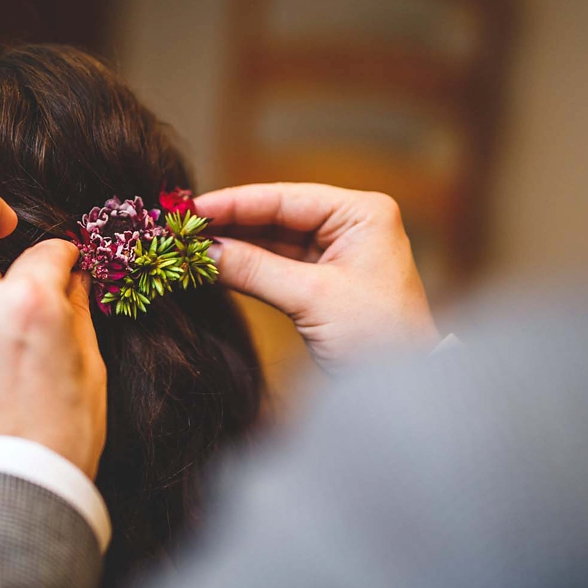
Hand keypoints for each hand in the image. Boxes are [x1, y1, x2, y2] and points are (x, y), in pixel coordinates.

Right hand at [196, 183, 439, 369]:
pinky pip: (276, 267)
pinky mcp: (324, 283)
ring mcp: (337, 254)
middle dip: (228, 224)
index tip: (189, 210)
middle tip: (179, 229)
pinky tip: (212, 266)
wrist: (407, 390)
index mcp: (361, 213)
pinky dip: (246, 268)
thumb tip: (201, 251)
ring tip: (187, 247)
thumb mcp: (312, 299)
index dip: (233, 203)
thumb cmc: (378, 338)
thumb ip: (254, 269)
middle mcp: (350, 226)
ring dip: (232, 246)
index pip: (284, 198)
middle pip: (275, 215)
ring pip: (272, 241)